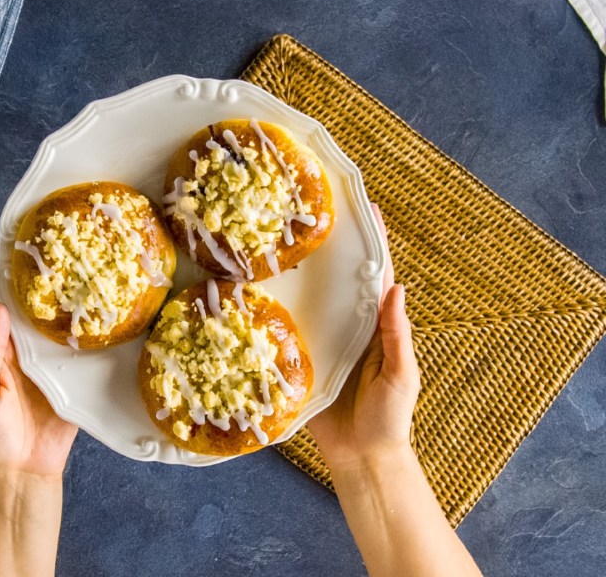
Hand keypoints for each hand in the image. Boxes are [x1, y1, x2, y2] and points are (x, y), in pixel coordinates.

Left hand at [0, 258, 77, 476]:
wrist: (23, 470)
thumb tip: (0, 310)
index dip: (2, 269)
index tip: (12, 237)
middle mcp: (27, 346)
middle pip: (36, 302)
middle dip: (44, 272)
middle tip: (59, 239)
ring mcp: (54, 359)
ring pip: (63, 319)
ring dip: (72, 295)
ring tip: (87, 263)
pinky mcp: (77, 375)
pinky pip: (87, 347)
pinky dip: (97, 329)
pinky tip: (110, 308)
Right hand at [308, 204, 420, 472]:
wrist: (361, 457)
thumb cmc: (389, 418)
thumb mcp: (401, 375)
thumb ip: (397, 335)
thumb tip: (396, 288)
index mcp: (378, 327)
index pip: (377, 277)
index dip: (374, 244)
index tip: (368, 210)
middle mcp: (351, 327)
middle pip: (343, 281)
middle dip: (336, 248)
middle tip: (319, 213)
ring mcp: (325, 341)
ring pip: (315, 300)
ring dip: (306, 273)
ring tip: (288, 240)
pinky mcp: (303, 359)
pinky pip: (292, 330)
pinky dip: (282, 309)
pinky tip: (265, 288)